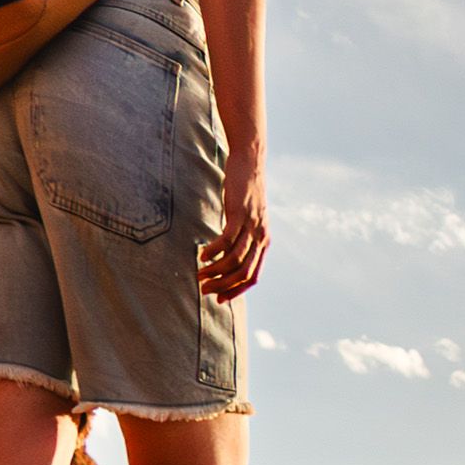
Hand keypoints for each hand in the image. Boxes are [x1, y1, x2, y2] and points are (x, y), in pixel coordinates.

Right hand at [204, 159, 271, 299]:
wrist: (249, 165)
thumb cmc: (244, 195)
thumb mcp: (246, 221)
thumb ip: (240, 238)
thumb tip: (225, 256)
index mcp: (264, 243)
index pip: (253, 277)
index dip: (236, 290)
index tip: (219, 299)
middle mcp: (261, 238)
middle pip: (243, 272)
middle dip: (223, 285)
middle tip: (203, 288)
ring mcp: (252, 226)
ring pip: (235, 258)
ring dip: (216, 270)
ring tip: (200, 274)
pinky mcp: (240, 214)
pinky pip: (227, 239)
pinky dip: (214, 250)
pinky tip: (202, 255)